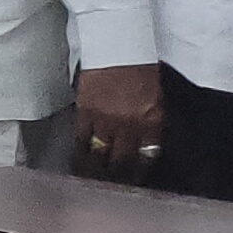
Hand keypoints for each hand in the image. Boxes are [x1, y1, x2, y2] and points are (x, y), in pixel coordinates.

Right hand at [74, 63, 163, 180]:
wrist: (118, 45)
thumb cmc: (140, 68)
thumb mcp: (155, 99)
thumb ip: (149, 123)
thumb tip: (140, 145)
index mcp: (152, 121)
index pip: (145, 157)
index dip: (137, 172)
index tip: (131, 181)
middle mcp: (131, 125)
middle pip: (121, 161)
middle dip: (115, 177)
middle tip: (108, 187)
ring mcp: (107, 119)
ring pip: (99, 155)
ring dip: (95, 170)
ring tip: (90, 179)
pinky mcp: (86, 112)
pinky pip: (81, 140)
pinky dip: (79, 152)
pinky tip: (76, 160)